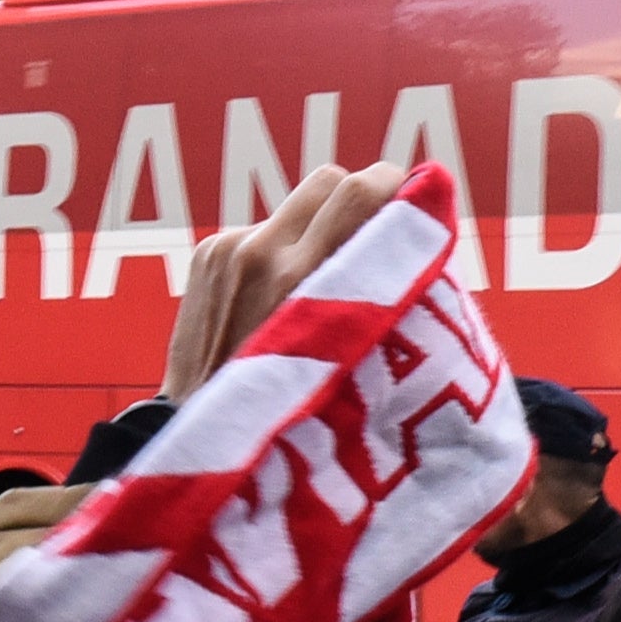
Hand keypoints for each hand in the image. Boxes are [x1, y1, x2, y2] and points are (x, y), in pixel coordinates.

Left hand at [159, 161, 411, 401]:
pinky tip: (277, 299)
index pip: (358, 193)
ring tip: (325, 274)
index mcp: (307, 281)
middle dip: (360, 197)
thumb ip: (383, 295)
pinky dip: (279, 252)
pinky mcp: (206, 255)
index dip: (395, 189)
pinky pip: (260, 232)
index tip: (413, 203)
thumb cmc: (296, 416)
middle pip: (330, 182)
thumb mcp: (355, 358)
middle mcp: (263, 256)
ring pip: (295, 208)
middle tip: (379, 226)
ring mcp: (229, 252)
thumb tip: (417, 240)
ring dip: (318, 227)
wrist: (203, 439)